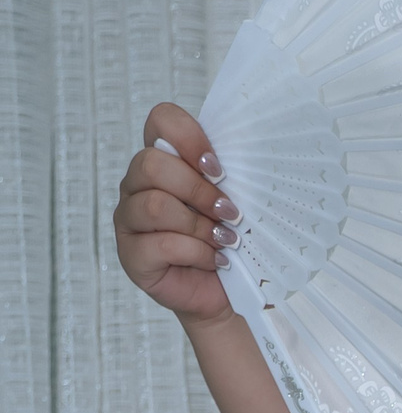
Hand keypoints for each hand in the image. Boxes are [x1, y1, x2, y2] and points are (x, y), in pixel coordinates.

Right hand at [114, 101, 237, 327]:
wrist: (229, 290)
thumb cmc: (232, 239)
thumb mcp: (239, 200)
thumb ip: (235, 175)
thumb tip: (260, 158)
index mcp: (166, 161)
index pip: (161, 121)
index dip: (188, 136)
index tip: (219, 166)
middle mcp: (139, 185)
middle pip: (151, 164)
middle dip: (199, 190)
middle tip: (230, 212)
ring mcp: (130, 220)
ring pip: (154, 205)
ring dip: (199, 224)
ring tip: (225, 239)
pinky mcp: (131, 255)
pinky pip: (159, 244)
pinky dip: (196, 252)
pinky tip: (215, 260)